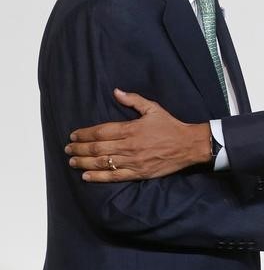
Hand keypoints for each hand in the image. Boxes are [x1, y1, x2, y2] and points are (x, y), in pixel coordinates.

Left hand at [64, 89, 210, 181]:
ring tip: (72, 162)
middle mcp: (129, 146)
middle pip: (97, 148)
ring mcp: (133, 161)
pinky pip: (114, 177)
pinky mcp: (138, 173)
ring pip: (102, 163)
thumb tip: (116, 92)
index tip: (73, 135)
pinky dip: (98, 177)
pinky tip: (86, 177)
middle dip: (80, 149)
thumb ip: (134, 100)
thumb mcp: (154, 108)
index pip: (101, 132)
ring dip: (84, 163)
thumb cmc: (171, 126)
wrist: (188, 145)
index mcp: (131, 129)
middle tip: (68, 149)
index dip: (85, 134)